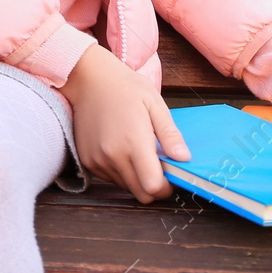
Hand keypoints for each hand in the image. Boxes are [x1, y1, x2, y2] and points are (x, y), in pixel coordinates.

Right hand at [61, 44, 190, 202]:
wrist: (88, 78)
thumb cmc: (125, 87)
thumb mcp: (155, 104)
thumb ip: (170, 134)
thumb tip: (184, 158)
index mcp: (133, 142)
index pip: (153, 187)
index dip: (166, 187)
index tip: (170, 174)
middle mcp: (113, 156)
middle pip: (141, 194)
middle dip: (153, 186)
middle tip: (157, 165)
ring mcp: (97, 160)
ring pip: (125, 187)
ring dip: (136, 178)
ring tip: (136, 151)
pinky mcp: (87, 160)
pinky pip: (110, 178)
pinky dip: (120, 171)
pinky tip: (120, 148)